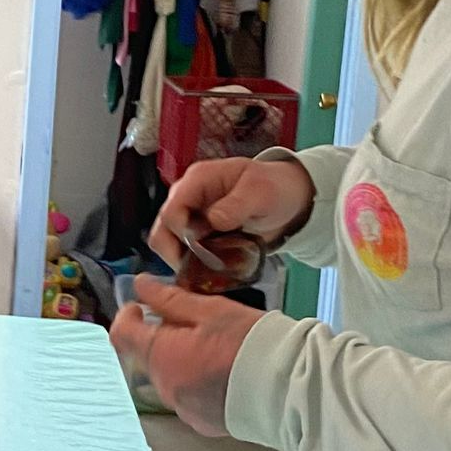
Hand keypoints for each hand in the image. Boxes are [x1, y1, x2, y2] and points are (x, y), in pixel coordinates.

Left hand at [109, 275, 265, 435]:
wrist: (286, 389)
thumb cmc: (250, 344)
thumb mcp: (210, 311)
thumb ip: (169, 299)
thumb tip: (141, 286)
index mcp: (161, 356)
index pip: (121, 334)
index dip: (128, 315)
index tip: (143, 306)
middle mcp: (164, 387)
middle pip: (147, 356)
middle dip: (162, 337)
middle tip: (195, 323)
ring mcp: (182, 408)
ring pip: (168, 376)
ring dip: (179, 360)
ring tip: (215, 348)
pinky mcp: (201, 422)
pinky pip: (187, 397)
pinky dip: (195, 382)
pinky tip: (222, 372)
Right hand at [149, 156, 315, 271]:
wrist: (288, 199)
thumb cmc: (274, 188)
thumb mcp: (260, 193)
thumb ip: (237, 205)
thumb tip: (213, 220)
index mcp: (198, 180)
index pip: (171, 210)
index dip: (180, 234)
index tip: (200, 250)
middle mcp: (187, 197)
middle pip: (162, 229)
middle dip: (176, 252)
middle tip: (201, 268)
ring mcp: (191, 216)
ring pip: (168, 244)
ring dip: (184, 260)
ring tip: (208, 270)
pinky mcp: (197, 233)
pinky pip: (183, 252)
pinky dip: (193, 264)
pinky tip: (211, 269)